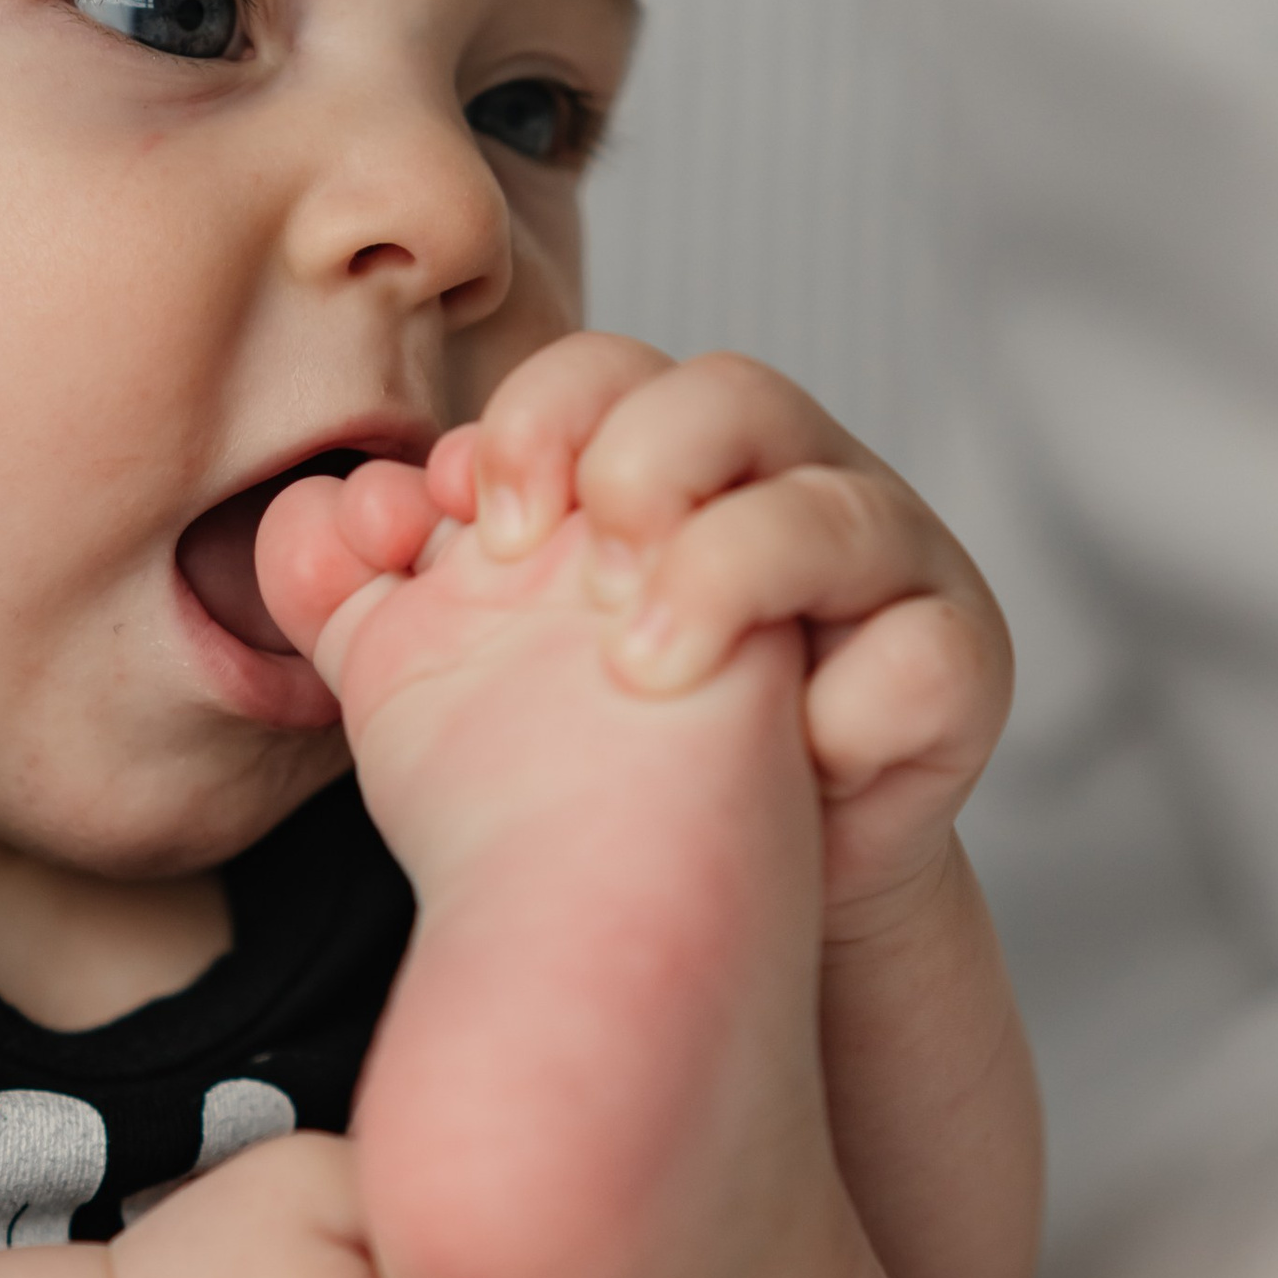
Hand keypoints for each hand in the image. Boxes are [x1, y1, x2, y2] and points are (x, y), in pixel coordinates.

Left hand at [433, 334, 1012, 927]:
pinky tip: (790, 757)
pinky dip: (854, 702)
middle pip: (735, 393)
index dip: (539, 421)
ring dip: (734, 573)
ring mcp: (888, 567)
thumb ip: (378, 599)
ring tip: (647, 666)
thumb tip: (319, 520)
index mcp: (669, 457)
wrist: (722, 904)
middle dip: (643, 460)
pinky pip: (929, 653)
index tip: (478, 522)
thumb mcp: (471, 676)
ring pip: (842, 508)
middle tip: (577, 577)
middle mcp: (787, 480)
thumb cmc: (605, 758)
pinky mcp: (958, 671)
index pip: (610, 373)